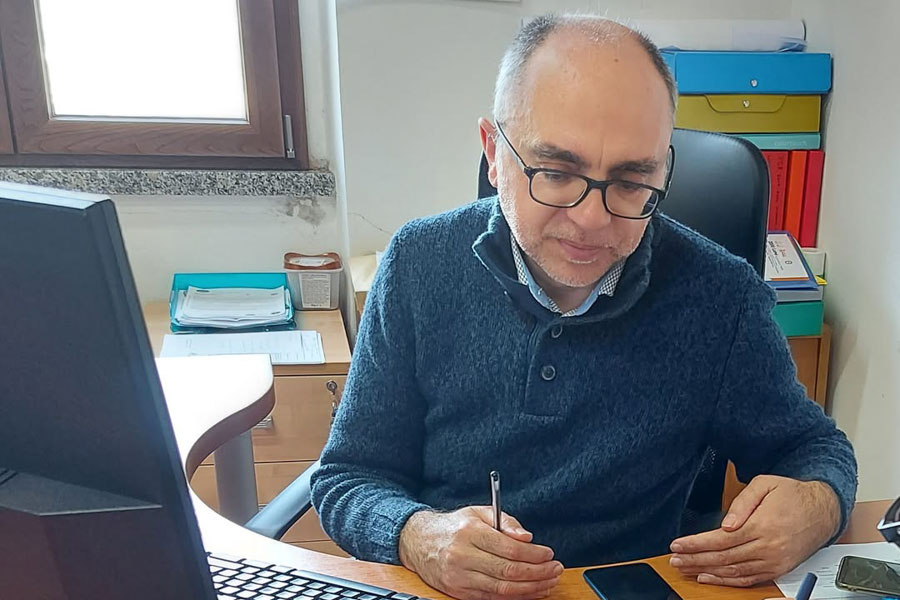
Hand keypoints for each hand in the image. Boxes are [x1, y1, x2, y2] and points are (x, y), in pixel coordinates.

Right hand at [398, 506, 562, 599]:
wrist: (418, 542)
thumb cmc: (453, 526)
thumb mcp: (478, 512)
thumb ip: (505, 521)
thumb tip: (527, 538)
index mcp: (469, 532)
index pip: (509, 548)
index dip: (534, 554)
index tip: (549, 554)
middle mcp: (462, 556)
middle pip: (508, 571)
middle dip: (537, 573)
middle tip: (555, 570)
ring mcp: (459, 577)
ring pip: (502, 589)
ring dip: (530, 588)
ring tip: (548, 583)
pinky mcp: (458, 592)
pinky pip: (491, 598)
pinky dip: (514, 597)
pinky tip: (529, 591)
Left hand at [668, 475, 839, 586]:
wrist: (824, 509)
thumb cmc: (793, 494)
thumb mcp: (765, 485)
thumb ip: (742, 503)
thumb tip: (726, 523)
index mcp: (762, 526)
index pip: (720, 539)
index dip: (696, 544)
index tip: (678, 545)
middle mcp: (768, 547)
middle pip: (723, 558)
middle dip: (695, 559)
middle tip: (675, 560)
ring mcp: (774, 561)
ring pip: (734, 572)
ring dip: (707, 572)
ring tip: (686, 569)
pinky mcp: (779, 569)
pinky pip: (749, 580)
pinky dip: (728, 581)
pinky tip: (711, 577)